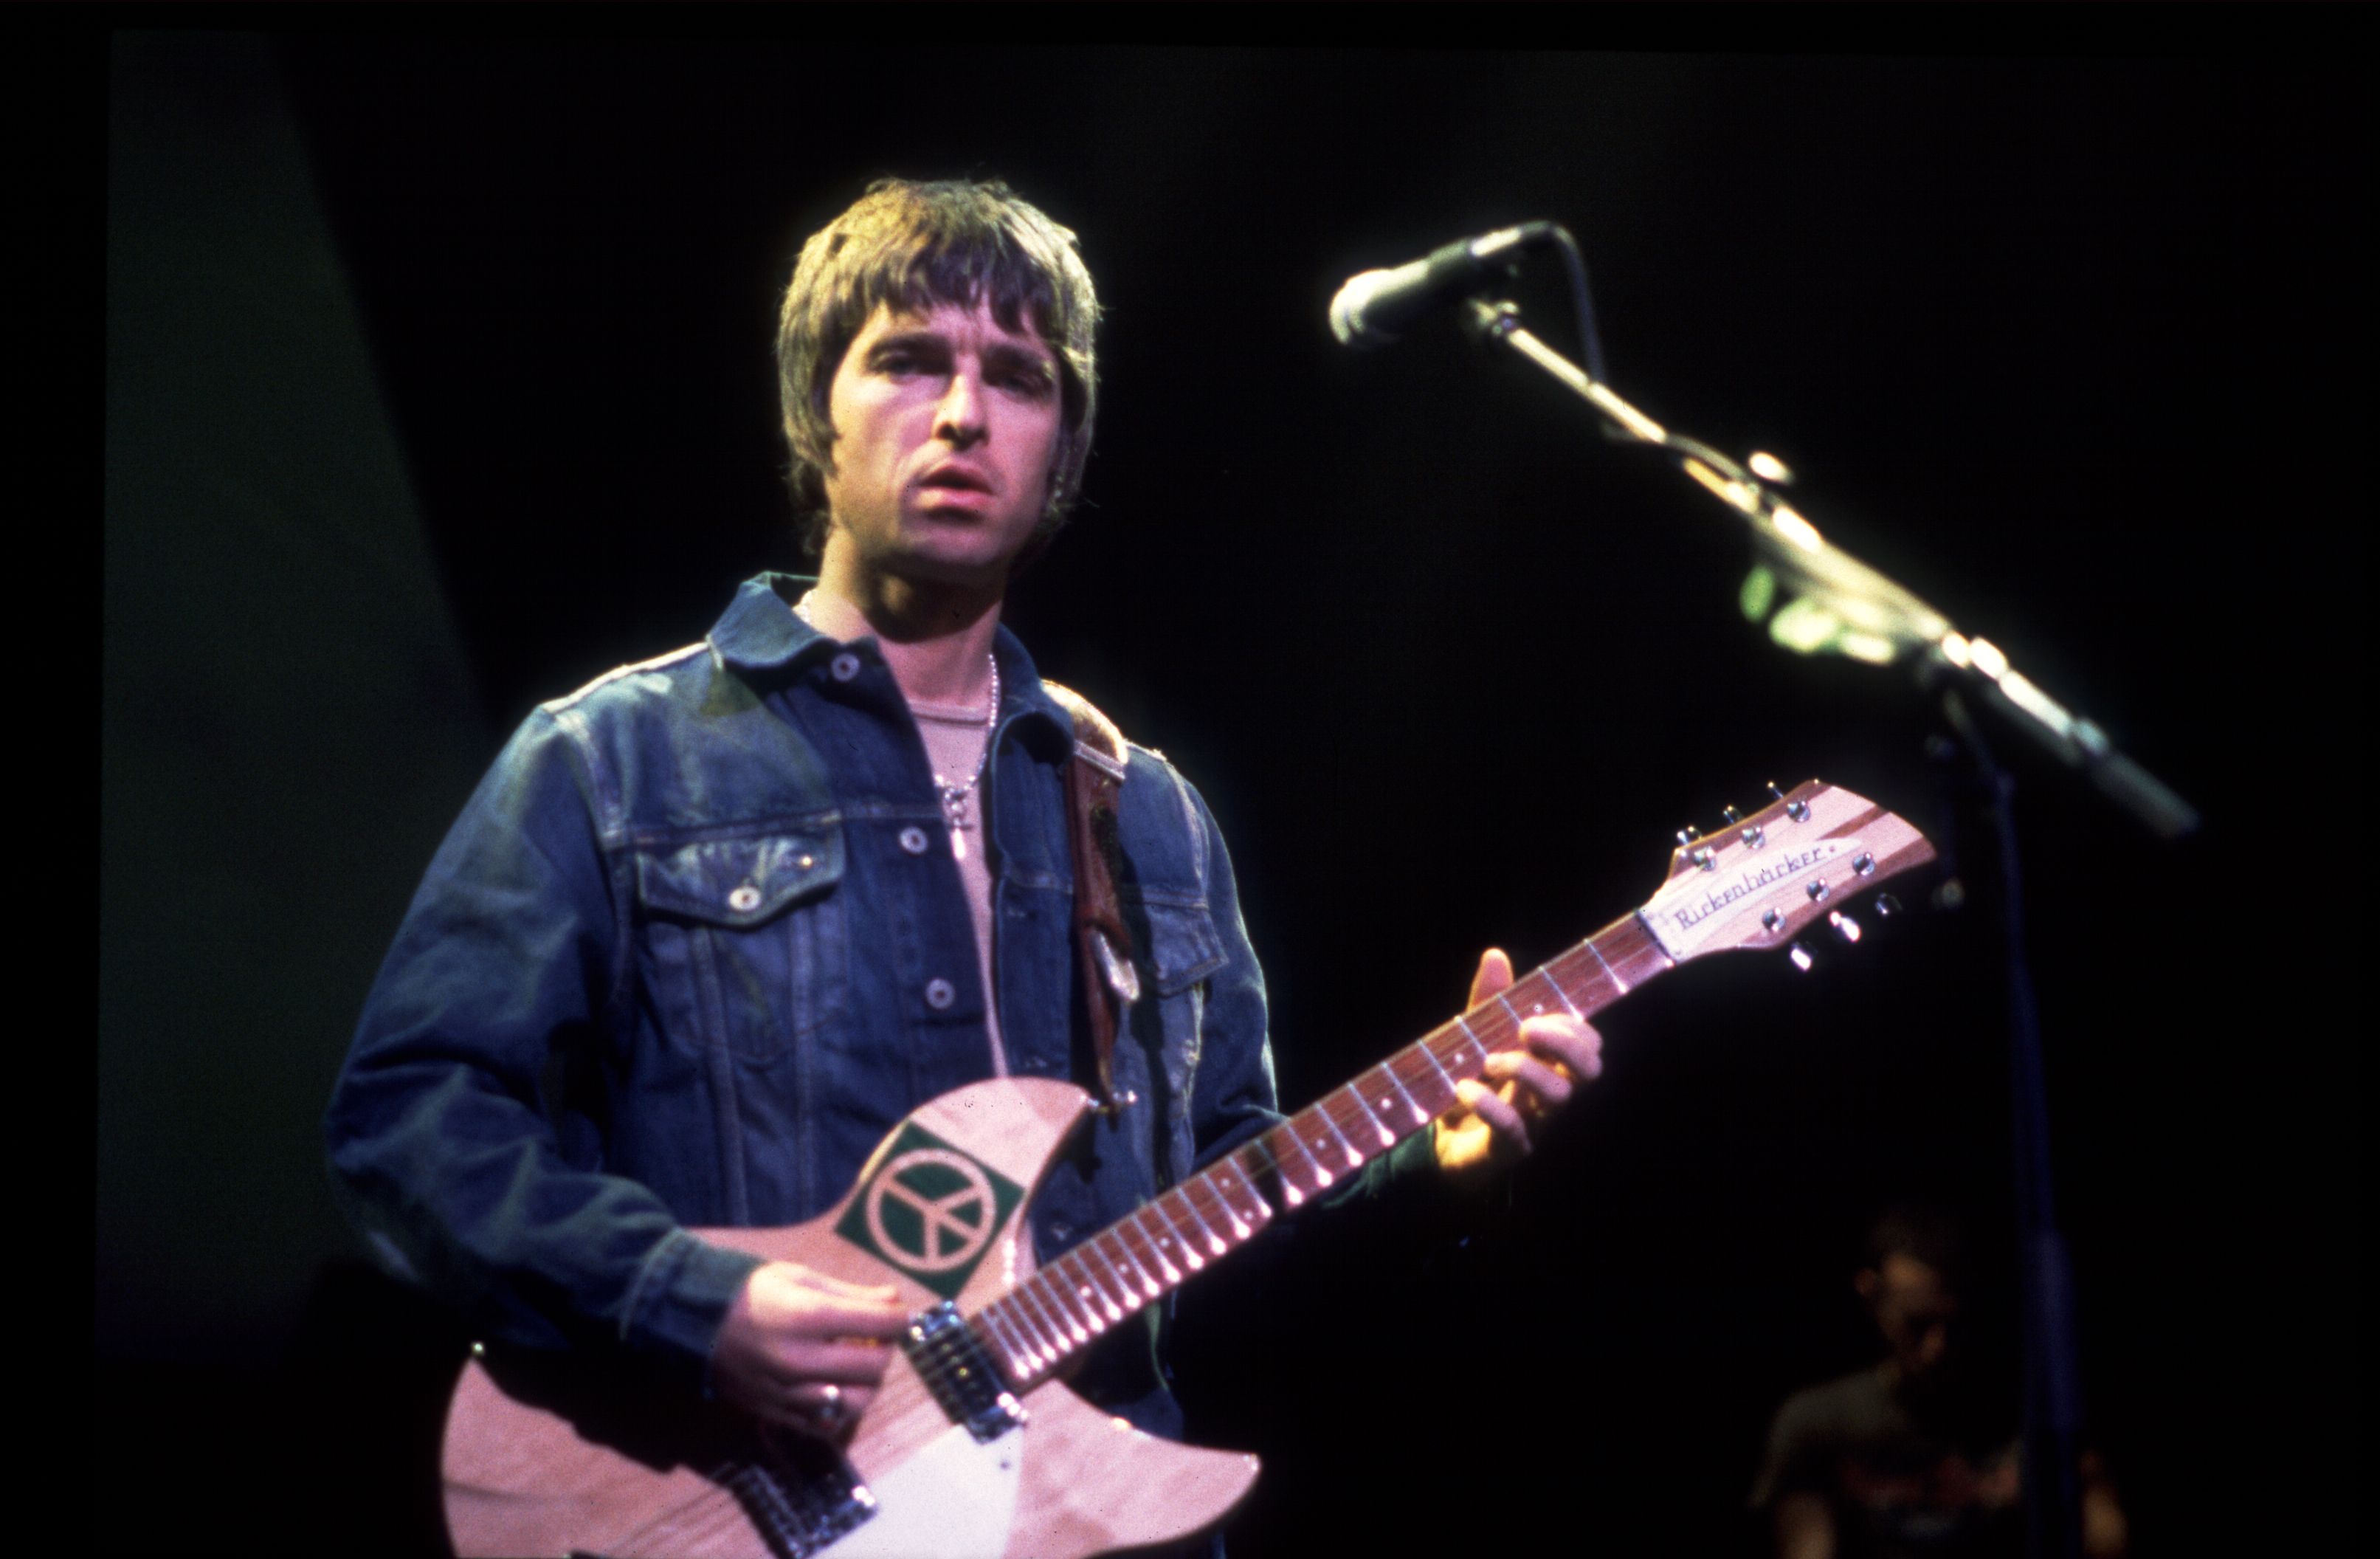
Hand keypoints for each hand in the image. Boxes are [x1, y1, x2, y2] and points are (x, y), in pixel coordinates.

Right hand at [711, 1261, 908, 1437]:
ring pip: (858, 1401)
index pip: (881, 1325)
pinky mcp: (779, 1414)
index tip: (895, 1312)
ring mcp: (789, 1392)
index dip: (898, 1317)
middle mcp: (801, 1360)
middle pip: (875, 1366)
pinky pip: (828, 1424)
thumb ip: (851, 1293)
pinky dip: (841, 1407)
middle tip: (875, 1336)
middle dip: (885, 1348)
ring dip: (868, 1382)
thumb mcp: (801, 1278)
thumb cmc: (753, 1292)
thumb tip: (894, 1298)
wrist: (696, 1325)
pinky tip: (835, 1385)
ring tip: (856, 1363)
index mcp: (808, 1317)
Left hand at [1432, 948, 1602, 1173]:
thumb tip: (1495, 954)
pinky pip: (1513, 1129)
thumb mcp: (1475, 1037)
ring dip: (1525, 1069)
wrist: (1437, 1142)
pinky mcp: (1506, 1149)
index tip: (1534, 1017)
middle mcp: (1550, 1095)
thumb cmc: (1470, 1084)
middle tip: (1526, 1030)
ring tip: (1489, 1060)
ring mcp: (1534, 1124)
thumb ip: (1488, 1001)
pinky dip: (1489, 1104)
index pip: (1589, 1047)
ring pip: (1559, 1097)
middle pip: (1590, 1072)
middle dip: (1565, 1044)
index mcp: (1549, 1066)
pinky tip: (1463, 1088)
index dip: (1574, 1028)